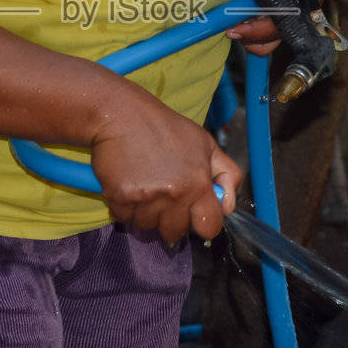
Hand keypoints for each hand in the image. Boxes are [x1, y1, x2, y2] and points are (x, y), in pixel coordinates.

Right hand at [89, 88, 241, 244]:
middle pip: (175, 232)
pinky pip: (124, 217)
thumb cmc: (166, 128)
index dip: (203, 223)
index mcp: (198, 183)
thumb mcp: (206, 144)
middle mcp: (174, 194)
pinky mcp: (119, 197)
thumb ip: (227, 174)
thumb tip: (228, 206)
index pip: (210, 226)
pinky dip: (125, 207)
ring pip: (147, 226)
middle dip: (171, 220)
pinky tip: (129, 185)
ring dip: (146, 213)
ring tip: (146, 187)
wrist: (123, 114)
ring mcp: (145, 198)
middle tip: (165, 196)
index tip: (195, 215)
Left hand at [226, 0, 344, 55]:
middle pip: (266, 38)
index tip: (236, 29)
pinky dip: (241, 3)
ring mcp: (278, 5)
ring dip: (241, 18)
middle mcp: (290, 12)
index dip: (257, 32)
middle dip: (245, 34)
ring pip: (257, 27)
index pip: (279, 30)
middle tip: (228, 24)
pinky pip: (252, 8)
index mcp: (304, 9)